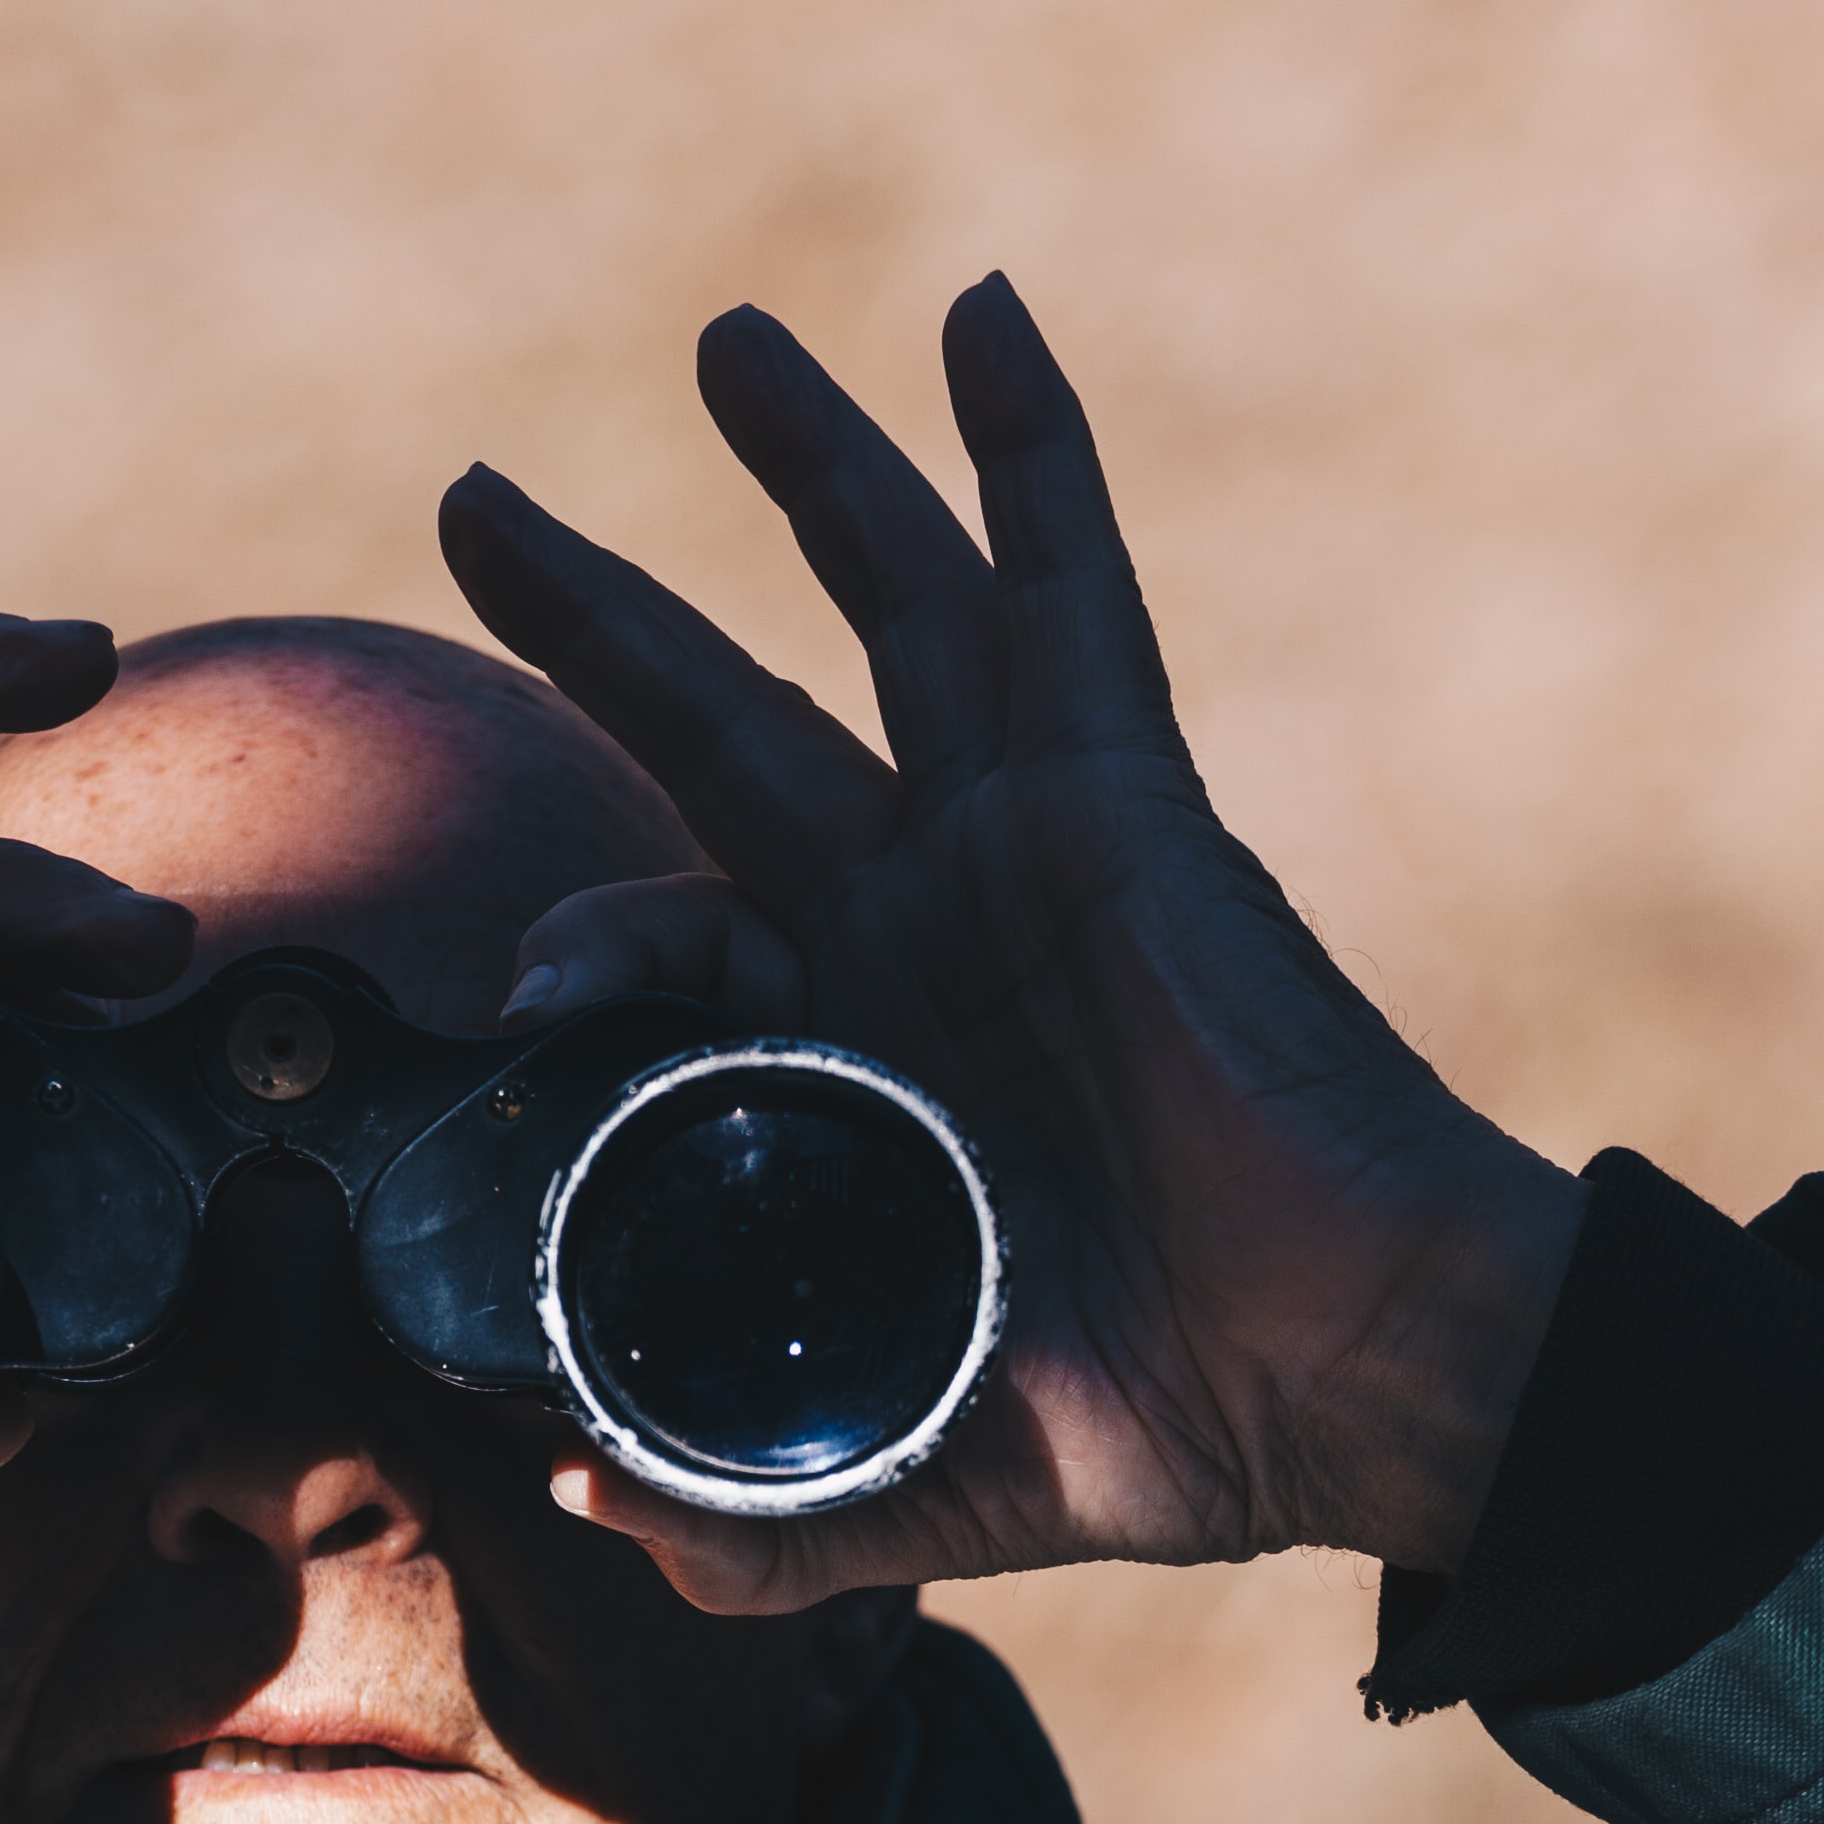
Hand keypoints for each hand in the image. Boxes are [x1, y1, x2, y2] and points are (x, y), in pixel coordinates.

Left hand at [434, 278, 1580, 1609]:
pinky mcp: (1120, 796)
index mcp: (858, 1051)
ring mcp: (1020, 840)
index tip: (520, 1005)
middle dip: (600, 608)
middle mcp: (922, 917)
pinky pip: (1067, 587)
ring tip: (721, 341)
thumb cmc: (1171, 1421)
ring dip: (813, 466)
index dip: (579, 948)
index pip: (671, 936)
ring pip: (892, 605)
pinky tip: (978, 316)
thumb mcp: (910, 1472)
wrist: (1352, 1378)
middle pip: (725, 714)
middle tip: (472, 499)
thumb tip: (577, 1504)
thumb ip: (748, 1506)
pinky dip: (1027, 449)